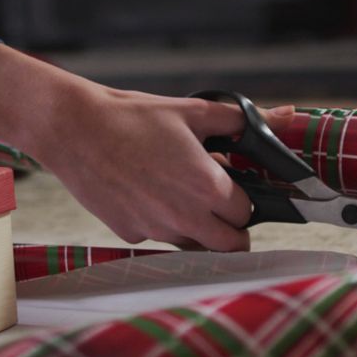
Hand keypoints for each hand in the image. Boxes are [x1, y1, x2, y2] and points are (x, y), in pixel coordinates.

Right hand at [0, 44, 295, 250]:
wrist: (73, 129)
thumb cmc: (131, 118)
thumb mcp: (192, 111)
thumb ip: (241, 120)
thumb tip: (282, 117)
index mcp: (206, 187)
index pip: (246, 213)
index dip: (243, 199)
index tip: (234, 187)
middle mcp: (184, 217)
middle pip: (229, 244)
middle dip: (231, 228)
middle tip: (222, 206)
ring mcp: (155, 230)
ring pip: (193, 245)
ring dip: (197, 228)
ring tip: (179, 193)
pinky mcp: (128, 233)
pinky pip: (157, 238)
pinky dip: (160, 223)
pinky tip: (146, 194)